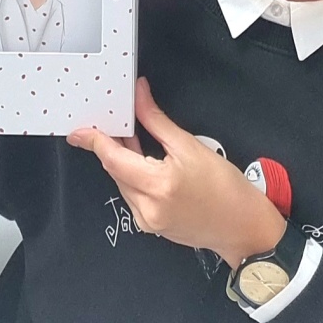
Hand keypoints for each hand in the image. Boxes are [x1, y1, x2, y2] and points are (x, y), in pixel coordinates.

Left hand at [68, 78, 286, 267]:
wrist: (243, 227)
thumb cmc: (225, 187)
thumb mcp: (190, 146)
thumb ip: (157, 121)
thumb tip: (139, 96)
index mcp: (157, 185)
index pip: (113, 159)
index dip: (94, 141)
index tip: (79, 131)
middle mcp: (147, 208)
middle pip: (116, 170)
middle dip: (112, 146)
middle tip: (115, 121)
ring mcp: (147, 221)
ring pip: (122, 183)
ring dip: (123, 161)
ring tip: (133, 137)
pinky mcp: (151, 226)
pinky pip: (132, 195)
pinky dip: (133, 176)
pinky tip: (144, 161)